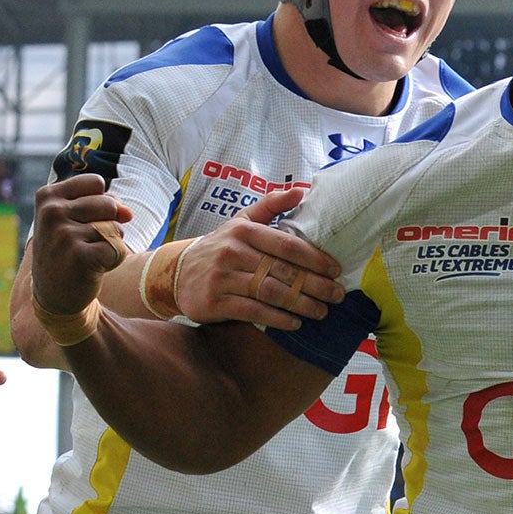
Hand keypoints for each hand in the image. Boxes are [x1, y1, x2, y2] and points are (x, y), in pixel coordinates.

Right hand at [32, 174, 131, 314]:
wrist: (54, 292)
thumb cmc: (69, 249)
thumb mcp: (77, 219)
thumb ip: (105, 205)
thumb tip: (128, 213)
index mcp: (48, 196)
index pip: (96, 182)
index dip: (103, 202)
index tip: (85, 220)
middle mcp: (52, 212)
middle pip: (110, 204)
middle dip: (110, 224)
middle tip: (88, 242)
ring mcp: (63, 234)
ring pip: (115, 228)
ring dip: (111, 244)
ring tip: (89, 255)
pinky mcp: (79, 257)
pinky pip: (117, 249)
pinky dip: (114, 260)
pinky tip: (94, 267)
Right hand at [168, 186, 344, 329]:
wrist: (175, 272)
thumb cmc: (219, 247)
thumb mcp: (240, 222)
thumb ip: (271, 206)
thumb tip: (302, 190)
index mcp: (243, 231)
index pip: (287, 245)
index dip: (315, 259)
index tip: (336, 269)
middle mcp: (232, 252)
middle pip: (283, 271)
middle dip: (316, 285)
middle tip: (337, 295)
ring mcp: (223, 278)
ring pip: (271, 293)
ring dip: (301, 304)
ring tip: (322, 311)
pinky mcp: (215, 302)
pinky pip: (254, 312)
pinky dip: (278, 319)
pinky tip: (296, 323)